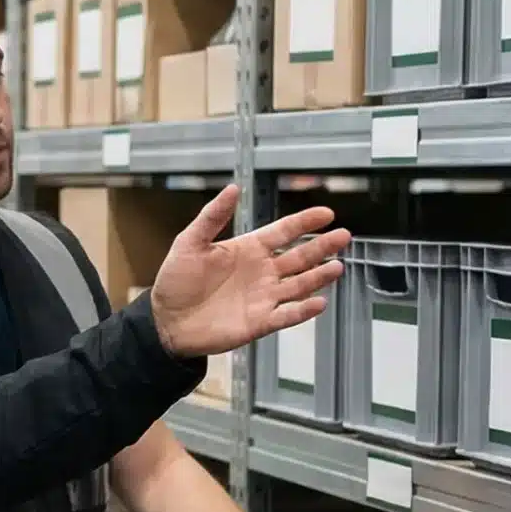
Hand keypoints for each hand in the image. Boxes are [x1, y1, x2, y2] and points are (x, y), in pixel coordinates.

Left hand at [147, 186, 350, 357]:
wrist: (166, 321)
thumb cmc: (175, 281)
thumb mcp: (190, 242)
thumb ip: (212, 217)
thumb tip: (233, 189)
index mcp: (248, 249)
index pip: (283, 232)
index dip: (305, 222)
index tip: (327, 213)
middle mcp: (261, 272)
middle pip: (299, 257)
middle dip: (322, 247)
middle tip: (344, 236)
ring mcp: (263, 297)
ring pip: (299, 285)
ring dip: (318, 276)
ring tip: (338, 267)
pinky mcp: (259, 322)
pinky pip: (286, 315)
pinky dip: (303, 310)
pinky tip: (319, 302)